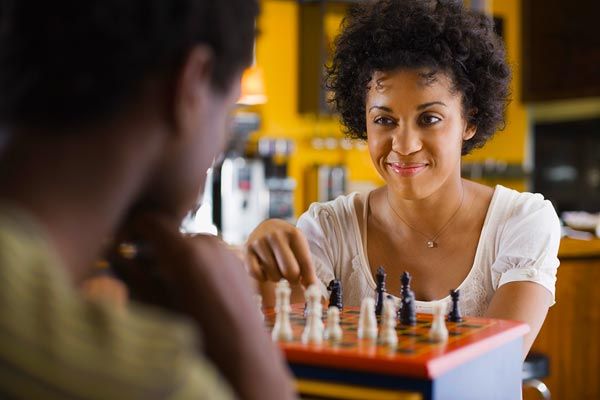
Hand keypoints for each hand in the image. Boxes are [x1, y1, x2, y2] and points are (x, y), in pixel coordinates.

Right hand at [110, 213, 294, 399]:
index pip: (150, 220)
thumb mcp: (154, 304)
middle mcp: (208, 242)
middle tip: (142, 272)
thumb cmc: (194, 332)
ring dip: (176, 258)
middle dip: (154, 249)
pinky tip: (194, 291)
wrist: (242, 351)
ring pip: (190, 244)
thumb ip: (131, 275)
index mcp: (185, 250)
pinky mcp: (237, 259)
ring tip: (170, 287)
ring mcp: (226, 249)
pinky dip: (197, 264)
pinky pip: (210, 254)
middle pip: (171, 234)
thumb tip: (113, 254)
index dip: (133, 229)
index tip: (124, 245)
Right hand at [245, 218, 317, 287]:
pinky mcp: (246, 250)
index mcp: (293, 233)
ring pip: (274, 276)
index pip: (305, 263)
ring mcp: (259, 242)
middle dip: (293, 279)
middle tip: (291, 276)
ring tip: (277, 267)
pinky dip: (262, 277)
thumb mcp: (300, 247)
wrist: (267, 227)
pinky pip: (256, 274)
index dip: (309, 279)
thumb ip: (306, 267)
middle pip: (290, 272)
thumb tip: (312, 289)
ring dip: (277, 277)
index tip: (311, 290)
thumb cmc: (287, 242)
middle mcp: (276, 235)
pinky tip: (265, 270)